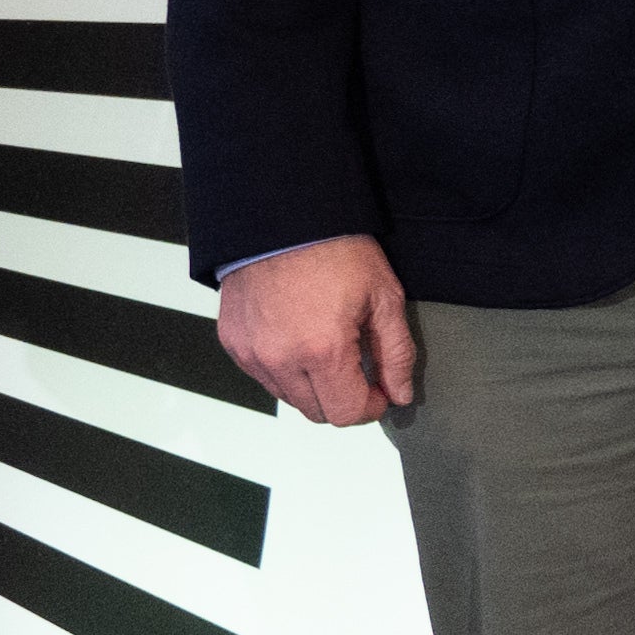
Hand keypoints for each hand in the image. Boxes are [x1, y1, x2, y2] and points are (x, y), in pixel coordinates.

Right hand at [216, 236, 416, 425]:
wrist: (283, 220)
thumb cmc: (335, 252)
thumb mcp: (384, 299)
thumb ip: (396, 354)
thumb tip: (400, 393)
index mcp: (321, 350)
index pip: (346, 414)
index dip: (371, 407)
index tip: (380, 390)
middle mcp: (279, 358)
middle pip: (317, 412)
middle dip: (344, 400)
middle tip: (360, 372)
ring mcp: (251, 353)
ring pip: (289, 398)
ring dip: (314, 387)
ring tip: (330, 350)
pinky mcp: (234, 343)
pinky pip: (264, 376)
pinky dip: (286, 370)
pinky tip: (301, 341)